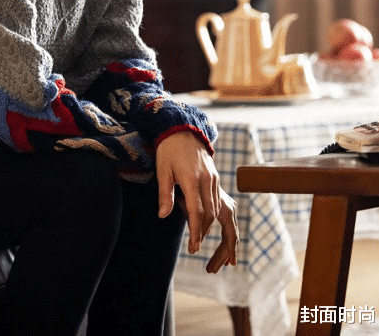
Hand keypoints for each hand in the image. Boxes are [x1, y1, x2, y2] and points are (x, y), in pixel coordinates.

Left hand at [156, 131, 220, 253]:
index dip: (195, 232)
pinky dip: (210, 211)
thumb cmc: (169, 151)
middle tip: (194, 245)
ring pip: (215, 208)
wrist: (182, 130)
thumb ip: (165, 195)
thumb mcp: (162, 171)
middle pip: (209, 214)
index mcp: (191, 179)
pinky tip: (201, 217)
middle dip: (202, 231)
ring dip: (207, 223)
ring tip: (197, 234)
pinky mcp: (215, 176)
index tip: (193, 248)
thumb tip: (163, 216)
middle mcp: (206, 180)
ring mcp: (213, 177)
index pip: (197, 212)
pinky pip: (216, 198)